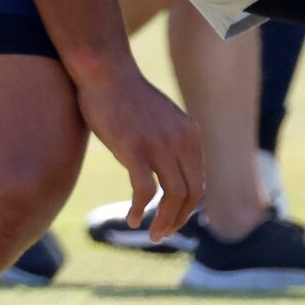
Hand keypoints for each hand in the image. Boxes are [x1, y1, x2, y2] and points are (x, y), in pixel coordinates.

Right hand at [71, 61, 206, 244]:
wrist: (105, 71)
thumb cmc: (126, 96)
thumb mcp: (161, 118)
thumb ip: (171, 140)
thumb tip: (170, 168)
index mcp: (190, 134)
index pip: (199, 182)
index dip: (188, 208)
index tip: (173, 219)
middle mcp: (181, 140)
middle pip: (193, 194)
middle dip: (179, 219)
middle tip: (163, 233)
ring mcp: (160, 144)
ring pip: (174, 196)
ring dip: (164, 221)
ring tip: (152, 234)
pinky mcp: (135, 149)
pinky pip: (145, 192)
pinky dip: (141, 210)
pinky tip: (133, 219)